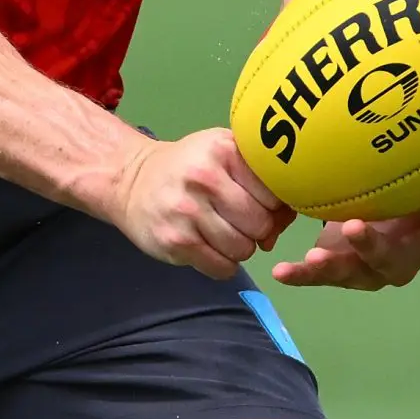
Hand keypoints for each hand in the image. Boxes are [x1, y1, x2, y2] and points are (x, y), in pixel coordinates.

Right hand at [110, 128, 294, 279]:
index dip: (274, 205)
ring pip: (243, 249)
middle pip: (260, 224)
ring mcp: (187, 211)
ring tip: (223, 232)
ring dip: (240, 248)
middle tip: (240, 222)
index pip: (274, 193)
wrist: (132, 180)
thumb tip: (287, 219)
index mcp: (223, 150)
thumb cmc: (189, 166)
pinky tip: (210, 247)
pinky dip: (223, 264)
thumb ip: (259, 177)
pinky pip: (222, 268)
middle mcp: (205, 178)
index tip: (260, 205)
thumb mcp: (222, 152)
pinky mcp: (175, 241)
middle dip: (257, 229)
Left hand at [270, 205, 419, 288]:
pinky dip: (299, 274)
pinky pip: (314, 275)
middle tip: (355, 227)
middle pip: (386, 258)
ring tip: (312, 258)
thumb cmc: (398, 200)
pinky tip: (281, 272)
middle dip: (370, 244)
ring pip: (347, 272)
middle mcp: (391, 264)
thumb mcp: (412, 192)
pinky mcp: (332, 272)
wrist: (371, 220)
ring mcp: (361, 271)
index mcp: (417, 244)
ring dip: (329, 266)